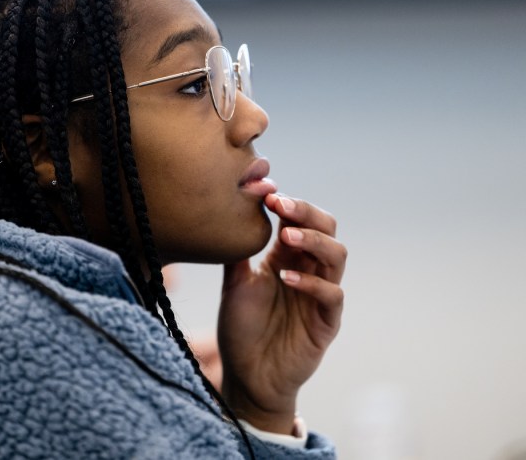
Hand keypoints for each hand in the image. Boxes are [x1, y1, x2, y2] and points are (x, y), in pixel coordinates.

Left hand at [217, 193, 345, 433]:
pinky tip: (285, 279)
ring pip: (337, 256)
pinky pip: (333, 295)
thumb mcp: (234, 284)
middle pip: (327, 229)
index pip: (301, 220)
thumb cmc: (242, 329)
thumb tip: (232, 211)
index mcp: (288, 258)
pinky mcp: (327, 322)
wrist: (247, 376)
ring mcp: (321, 296)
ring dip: (313, 241)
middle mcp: (309, 271)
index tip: (266, 194)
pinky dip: (312, 284)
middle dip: (306, 212)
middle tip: (279, 205)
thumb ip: (238, 252)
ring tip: (285, 237)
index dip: (289, 204)